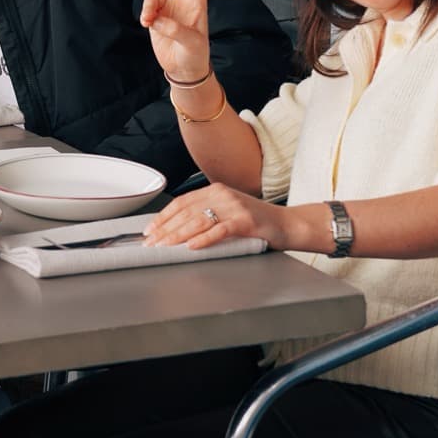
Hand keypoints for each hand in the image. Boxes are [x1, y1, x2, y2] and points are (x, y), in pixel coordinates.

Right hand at [139, 0, 211, 87]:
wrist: (183, 68)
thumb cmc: (195, 54)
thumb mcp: (192, 43)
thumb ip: (175, 29)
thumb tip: (156, 20)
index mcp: (197, 1)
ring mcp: (167, 6)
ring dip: (148, 7)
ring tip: (149, 22)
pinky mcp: (154, 16)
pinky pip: (146, 8)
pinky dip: (145, 16)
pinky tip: (148, 25)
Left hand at [143, 182, 289, 252]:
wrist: (288, 224)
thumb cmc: (257, 223)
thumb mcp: (227, 213)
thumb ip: (206, 217)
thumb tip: (177, 231)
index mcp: (215, 190)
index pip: (181, 202)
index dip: (163, 217)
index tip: (149, 231)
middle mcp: (222, 195)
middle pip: (186, 213)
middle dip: (165, 230)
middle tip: (151, 244)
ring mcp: (234, 206)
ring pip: (198, 221)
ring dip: (177, 236)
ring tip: (164, 247)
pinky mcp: (246, 221)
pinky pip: (220, 230)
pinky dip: (204, 239)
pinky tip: (192, 247)